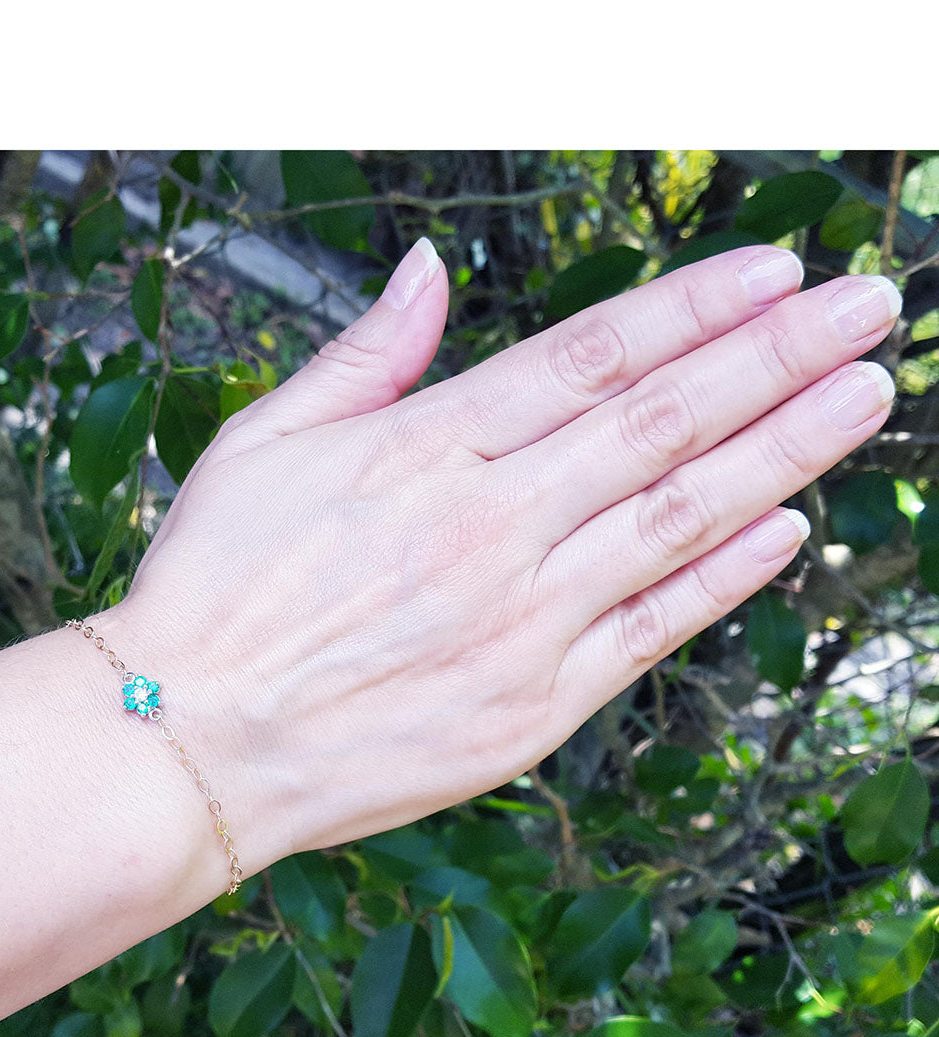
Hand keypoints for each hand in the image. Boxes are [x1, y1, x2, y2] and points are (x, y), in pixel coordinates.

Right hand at [106, 239, 898, 865]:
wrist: (191, 744)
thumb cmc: (214, 589)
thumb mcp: (262, 443)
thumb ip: (362, 356)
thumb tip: (427, 272)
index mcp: (422, 451)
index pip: (590, 358)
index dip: (692, 309)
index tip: (774, 274)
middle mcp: (488, 528)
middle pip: (661, 424)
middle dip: (776, 359)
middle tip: (866, 312)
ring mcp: (520, 622)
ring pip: (677, 519)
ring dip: (782, 452)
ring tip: (861, 398)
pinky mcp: (531, 707)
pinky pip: (650, 631)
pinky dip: (725, 579)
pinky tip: (788, 531)